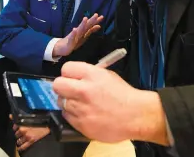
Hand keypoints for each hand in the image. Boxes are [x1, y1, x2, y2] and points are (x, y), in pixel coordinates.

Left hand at [10, 115, 49, 151]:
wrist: (48, 125)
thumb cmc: (39, 120)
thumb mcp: (29, 117)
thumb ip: (18, 117)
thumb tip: (10, 115)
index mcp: (22, 123)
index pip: (14, 127)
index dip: (16, 128)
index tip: (17, 128)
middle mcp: (23, 130)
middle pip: (16, 134)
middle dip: (18, 134)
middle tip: (21, 134)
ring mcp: (27, 136)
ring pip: (18, 140)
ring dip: (19, 140)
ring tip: (21, 140)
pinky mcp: (31, 141)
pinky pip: (23, 146)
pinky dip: (20, 148)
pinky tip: (19, 148)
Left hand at [52, 62, 168, 144]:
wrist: (136, 116)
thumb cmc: (123, 95)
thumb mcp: (107, 75)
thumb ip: (89, 74)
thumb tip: (74, 76)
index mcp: (92, 75)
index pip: (66, 69)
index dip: (68, 73)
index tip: (72, 77)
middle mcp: (84, 91)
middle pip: (57, 85)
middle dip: (62, 86)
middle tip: (70, 90)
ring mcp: (81, 109)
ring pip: (61, 102)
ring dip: (68, 102)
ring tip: (80, 104)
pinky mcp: (81, 124)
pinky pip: (67, 116)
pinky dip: (73, 115)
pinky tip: (84, 113)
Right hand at [53, 13, 103, 57]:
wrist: (61, 47)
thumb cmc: (74, 41)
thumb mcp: (84, 36)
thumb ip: (90, 30)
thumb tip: (99, 26)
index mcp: (82, 31)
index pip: (90, 25)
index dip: (95, 21)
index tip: (101, 16)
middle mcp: (78, 32)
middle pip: (86, 26)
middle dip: (91, 20)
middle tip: (96, 15)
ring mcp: (74, 37)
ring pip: (79, 30)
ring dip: (82, 24)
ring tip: (85, 19)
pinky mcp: (69, 42)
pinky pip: (71, 38)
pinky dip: (73, 34)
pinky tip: (74, 30)